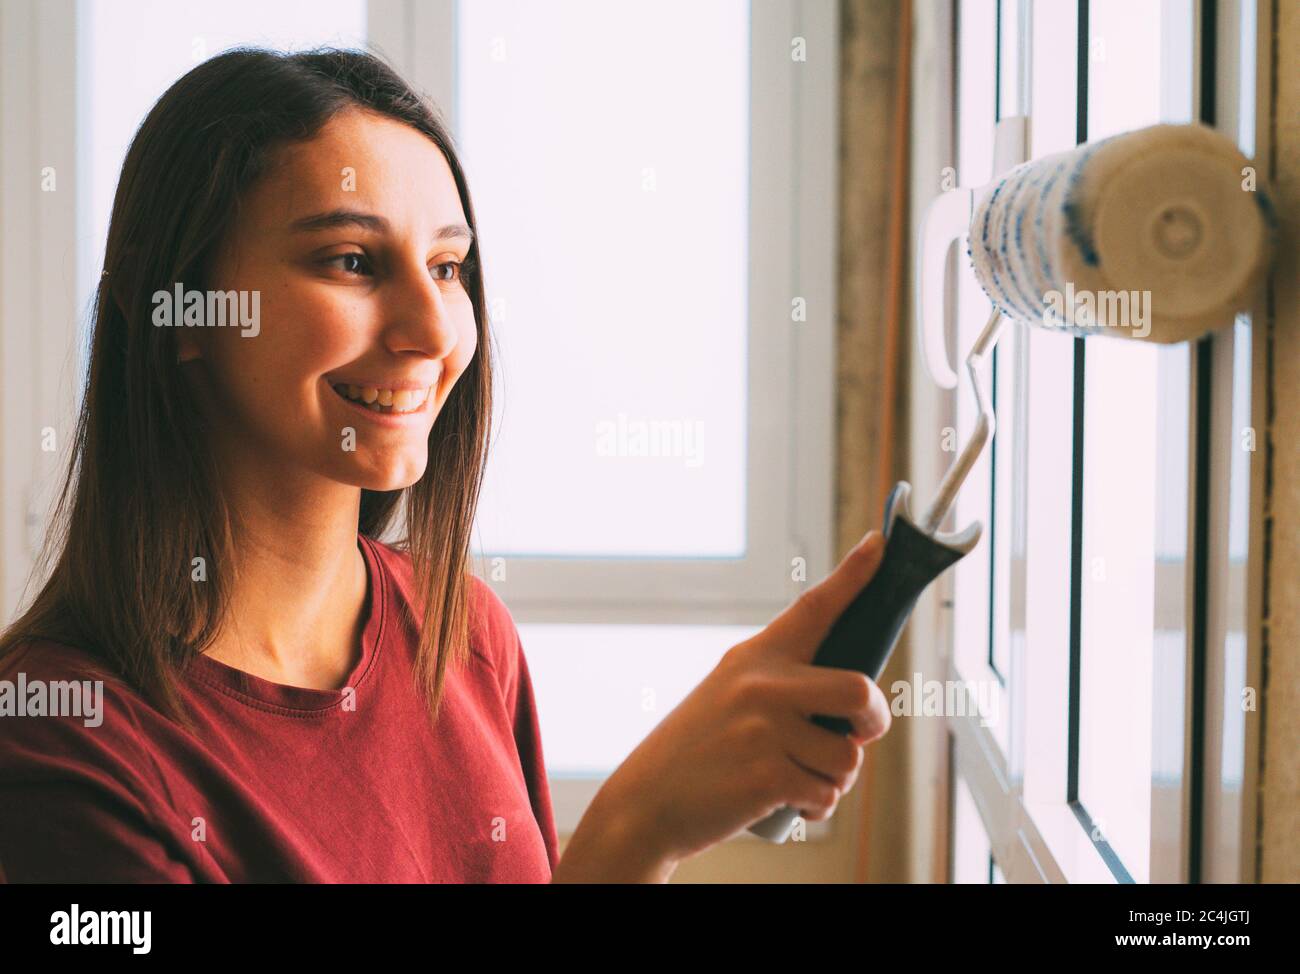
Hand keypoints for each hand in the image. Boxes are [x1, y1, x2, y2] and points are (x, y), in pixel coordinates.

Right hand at [577, 530, 892, 875]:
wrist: (644, 804)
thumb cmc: (697, 753)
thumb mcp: (728, 695)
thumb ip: (784, 687)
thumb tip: (854, 704)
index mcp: (756, 657)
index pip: (815, 607)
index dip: (854, 575)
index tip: (880, 542)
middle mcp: (762, 684)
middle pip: (860, 690)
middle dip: (874, 720)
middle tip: (860, 735)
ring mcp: (764, 729)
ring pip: (848, 756)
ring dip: (835, 778)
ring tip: (796, 778)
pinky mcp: (766, 776)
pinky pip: (826, 793)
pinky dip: (815, 806)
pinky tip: (784, 802)